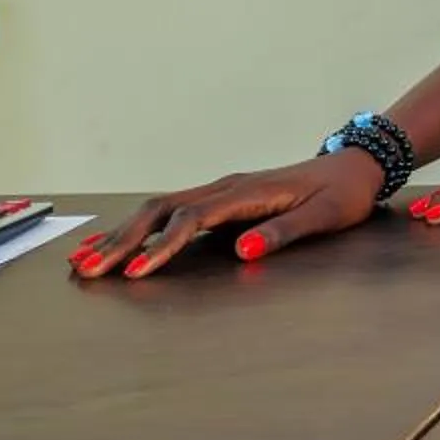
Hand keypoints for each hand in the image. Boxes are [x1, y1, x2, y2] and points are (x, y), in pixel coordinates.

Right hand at [74, 152, 381, 279]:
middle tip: (87, 271)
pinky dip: (139, 226)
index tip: (135, 273)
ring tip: (83, 260)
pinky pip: (170, 209)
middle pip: (161, 210)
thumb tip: (242, 251)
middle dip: (122, 241)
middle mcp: (226, 186)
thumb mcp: (323, 217)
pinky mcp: (222, 196)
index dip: (161, 246)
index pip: (191, 219)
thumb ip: (283, 232)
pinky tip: (116, 241)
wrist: (357, 166)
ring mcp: (221, 189)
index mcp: (247, 192)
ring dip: (121, 233)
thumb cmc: (343, 195)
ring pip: (158, 207)